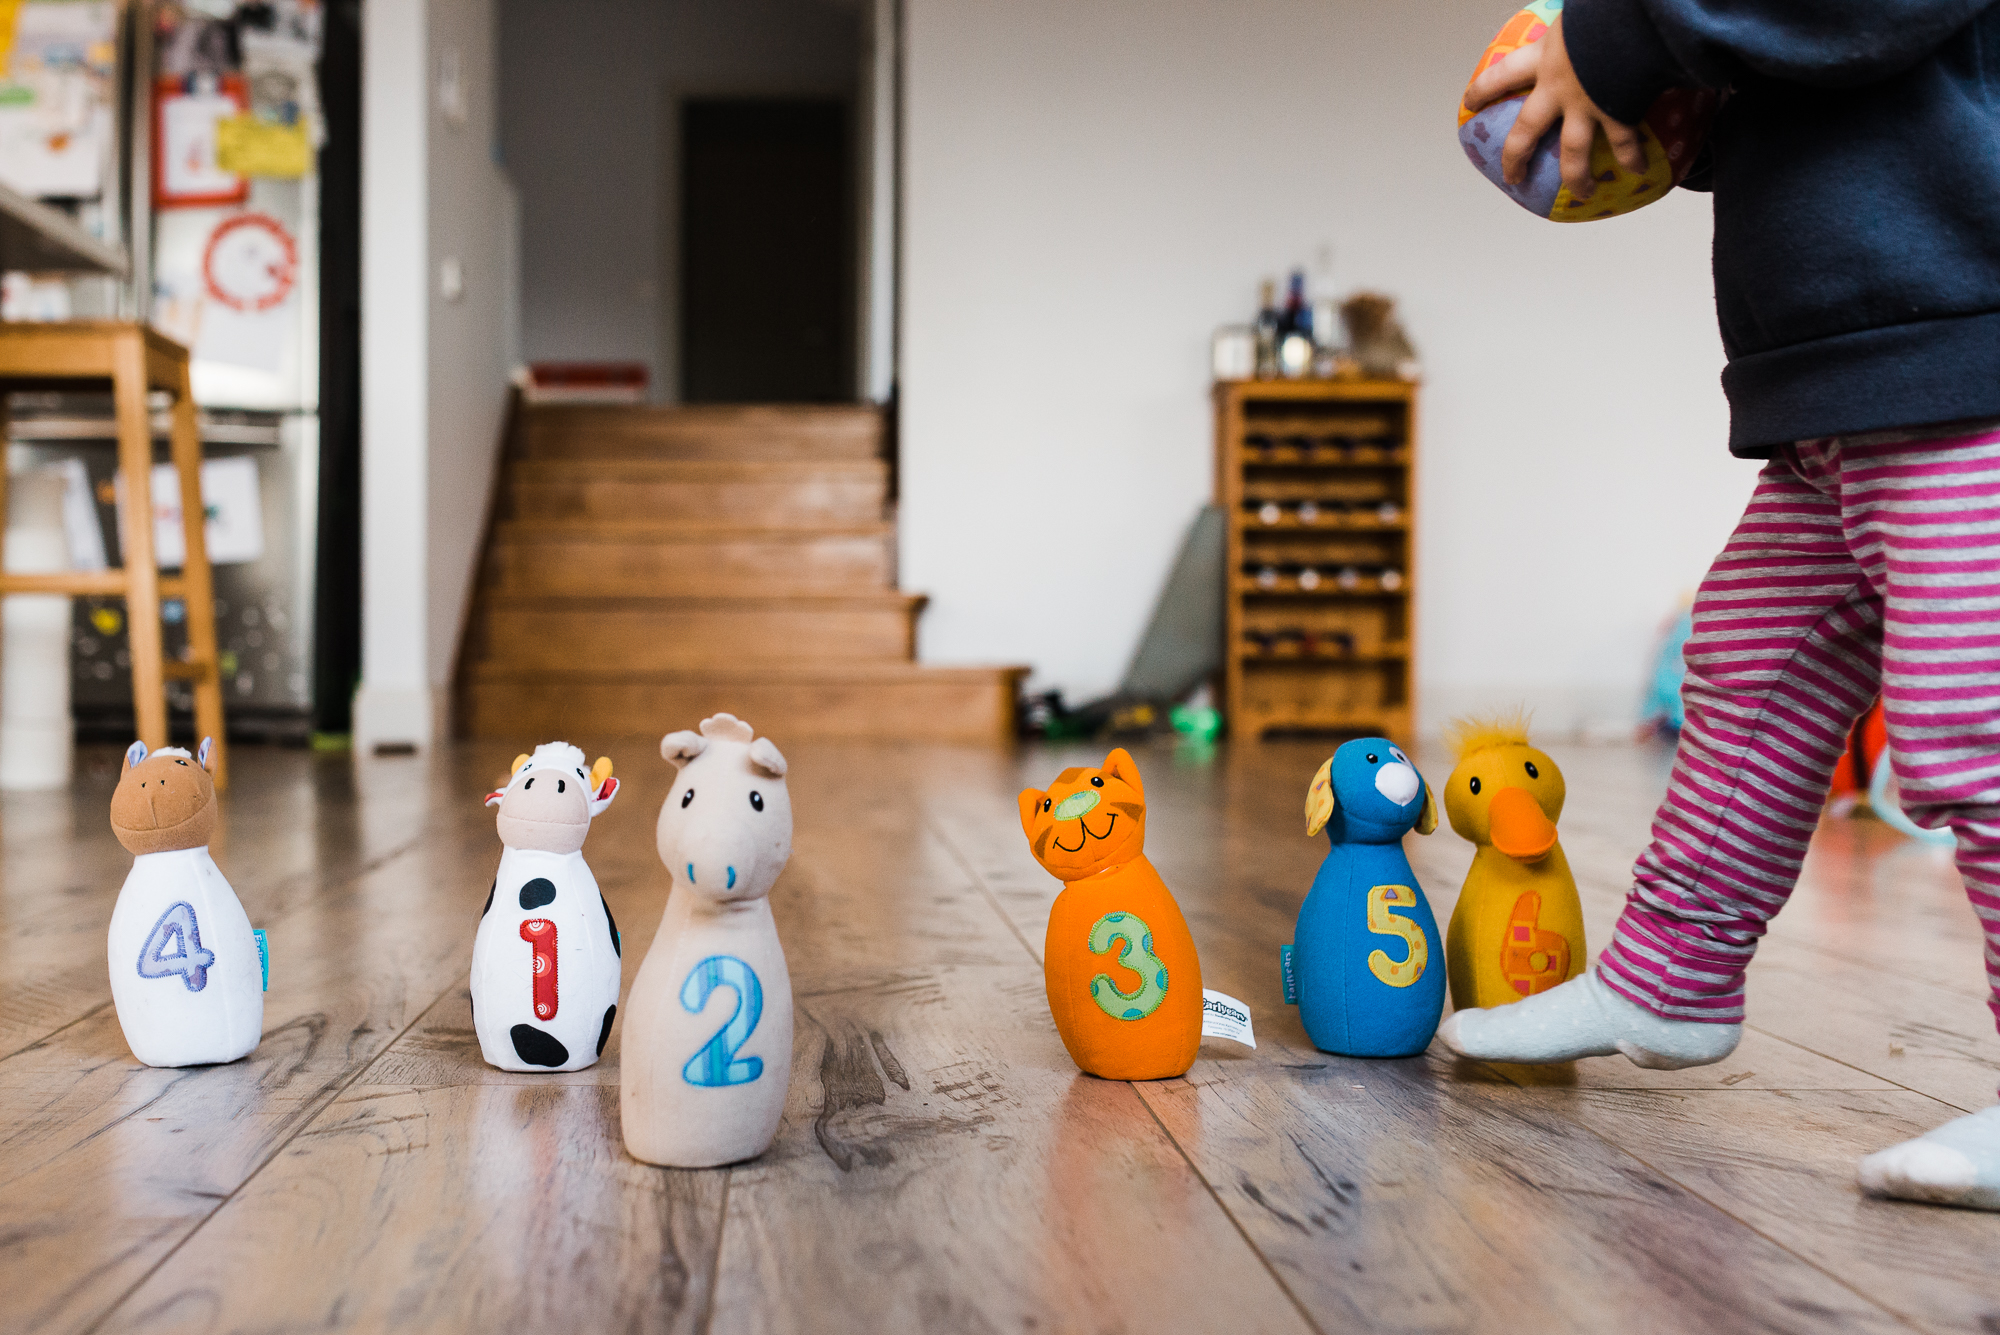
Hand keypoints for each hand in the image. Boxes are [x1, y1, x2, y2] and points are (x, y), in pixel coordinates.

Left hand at [1462, 14, 1645, 197]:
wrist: (1634, 17)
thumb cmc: (1604, 7)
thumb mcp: (1578, 9)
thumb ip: (1571, 21)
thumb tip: (1580, 6)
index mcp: (1544, 57)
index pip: (1502, 75)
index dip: (1484, 90)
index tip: (1469, 104)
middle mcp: (1558, 88)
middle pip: (1526, 132)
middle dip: (1516, 158)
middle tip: (1513, 177)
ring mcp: (1587, 105)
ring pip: (1573, 153)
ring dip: (1576, 177)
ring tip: (1583, 193)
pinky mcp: (1618, 111)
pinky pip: (1624, 142)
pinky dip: (1633, 158)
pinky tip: (1639, 170)